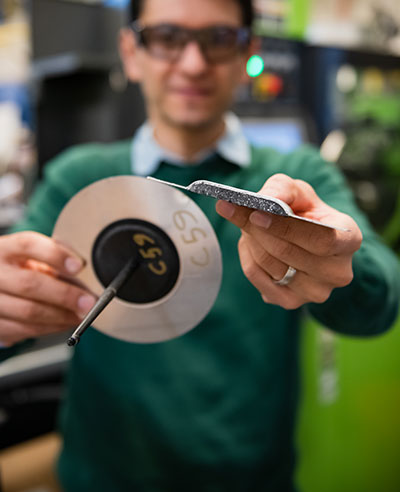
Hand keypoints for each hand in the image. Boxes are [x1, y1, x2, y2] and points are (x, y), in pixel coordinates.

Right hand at [0, 231, 96, 346]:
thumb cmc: (16, 268)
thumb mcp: (30, 255)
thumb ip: (54, 256)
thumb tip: (84, 270)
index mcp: (4, 249)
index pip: (28, 245)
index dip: (55, 255)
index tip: (79, 266)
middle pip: (30, 284)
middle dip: (65, 295)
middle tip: (89, 302)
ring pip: (28, 312)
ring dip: (62, 317)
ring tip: (82, 315)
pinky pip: (24, 330)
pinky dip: (50, 328)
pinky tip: (64, 323)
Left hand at [216, 174, 361, 308]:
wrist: (306, 241)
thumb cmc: (305, 213)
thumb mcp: (299, 192)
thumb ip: (282, 189)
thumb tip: (264, 199)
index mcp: (349, 240)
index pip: (321, 239)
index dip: (286, 228)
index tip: (256, 213)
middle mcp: (338, 272)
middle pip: (288, 252)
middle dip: (256, 229)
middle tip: (231, 209)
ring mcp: (315, 292)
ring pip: (269, 265)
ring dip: (250, 240)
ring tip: (246, 224)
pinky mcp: (291, 301)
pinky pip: (257, 277)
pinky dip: (247, 256)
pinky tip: (250, 243)